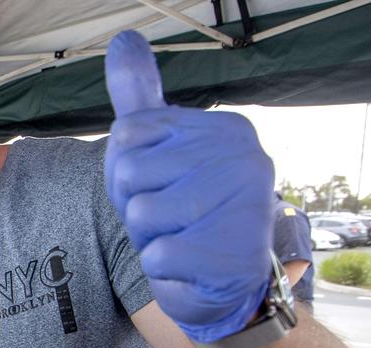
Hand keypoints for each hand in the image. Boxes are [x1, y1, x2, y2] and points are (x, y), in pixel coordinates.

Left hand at [104, 30, 273, 343]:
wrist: (225, 286)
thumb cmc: (184, 213)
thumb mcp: (158, 148)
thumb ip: (140, 97)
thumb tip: (124, 39)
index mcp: (225, 129)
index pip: (127, 135)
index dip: (127, 171)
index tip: (160, 185)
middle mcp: (246, 159)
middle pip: (129, 174)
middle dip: (136, 208)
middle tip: (172, 221)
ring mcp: (246, 207)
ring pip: (142, 215)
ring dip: (149, 239)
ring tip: (183, 241)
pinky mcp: (234, 256)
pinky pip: (157, 257)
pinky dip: (164, 271)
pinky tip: (192, 268)